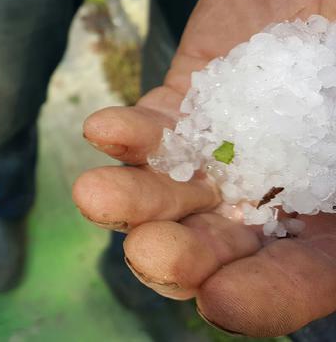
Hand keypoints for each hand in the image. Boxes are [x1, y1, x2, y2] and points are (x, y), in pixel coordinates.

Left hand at [73, 0, 335, 336]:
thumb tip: (332, 204)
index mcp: (331, 211)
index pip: (302, 274)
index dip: (267, 297)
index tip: (223, 301)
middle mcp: (273, 192)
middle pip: (220, 244)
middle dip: (181, 255)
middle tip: (151, 254)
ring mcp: (224, 151)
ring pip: (172, 192)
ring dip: (133, 200)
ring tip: (96, 196)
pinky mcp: (184, 106)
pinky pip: (151, 131)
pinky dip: (127, 134)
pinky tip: (104, 131)